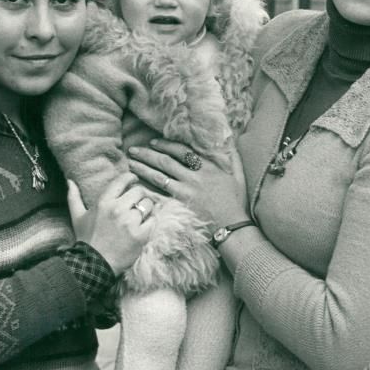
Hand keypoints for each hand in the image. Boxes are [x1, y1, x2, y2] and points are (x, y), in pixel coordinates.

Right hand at [67, 173, 154, 275]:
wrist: (94, 264)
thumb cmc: (86, 239)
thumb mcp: (77, 217)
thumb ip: (73, 197)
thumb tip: (70, 181)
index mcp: (104, 202)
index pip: (123, 181)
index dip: (131, 178)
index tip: (133, 180)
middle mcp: (117, 209)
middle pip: (139, 192)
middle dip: (139, 196)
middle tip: (137, 202)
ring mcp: (130, 222)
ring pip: (148, 205)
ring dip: (146, 209)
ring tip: (141, 215)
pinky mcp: (140, 235)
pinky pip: (153, 220)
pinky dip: (151, 222)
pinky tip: (145, 226)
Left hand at [127, 140, 247, 229]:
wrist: (232, 227)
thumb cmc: (237, 203)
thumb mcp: (239, 177)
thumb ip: (234, 158)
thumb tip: (232, 141)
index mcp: (208, 167)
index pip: (182, 151)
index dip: (165, 145)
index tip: (153, 142)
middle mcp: (194, 177)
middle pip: (165, 162)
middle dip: (147, 154)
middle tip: (133, 150)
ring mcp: (185, 192)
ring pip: (159, 177)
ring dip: (143, 169)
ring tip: (130, 164)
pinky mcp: (179, 206)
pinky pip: (159, 195)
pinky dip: (147, 189)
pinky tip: (136, 186)